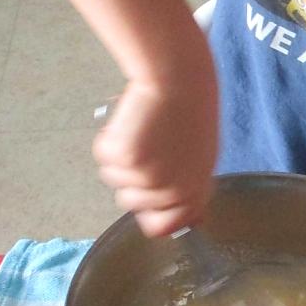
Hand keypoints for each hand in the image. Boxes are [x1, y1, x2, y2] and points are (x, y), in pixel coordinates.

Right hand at [92, 70, 217, 236]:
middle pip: (129, 203)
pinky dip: (110, 138)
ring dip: (121, 156)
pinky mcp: (126, 157)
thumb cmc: (190, 109)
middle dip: (131, 176)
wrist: (178, 78)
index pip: (163, 227)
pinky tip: (131, 121)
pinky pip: (104, 156)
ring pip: (113, 178)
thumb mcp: (202, 157)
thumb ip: (192, 190)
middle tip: (149, 145)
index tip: (148, 188)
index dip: (150, 211)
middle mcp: (171, 189)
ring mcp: (147, 176)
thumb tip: (193, 221)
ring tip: (143, 129)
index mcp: (194, 191)